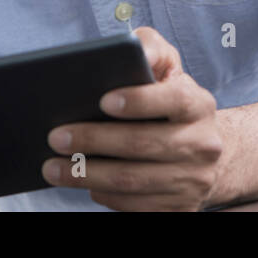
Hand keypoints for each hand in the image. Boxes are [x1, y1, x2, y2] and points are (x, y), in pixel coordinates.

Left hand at [41, 26, 228, 210]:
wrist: (203, 152)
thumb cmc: (170, 101)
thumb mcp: (168, 69)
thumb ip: (151, 49)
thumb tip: (132, 47)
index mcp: (199, 104)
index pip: (173, 100)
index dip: (138, 101)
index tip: (103, 100)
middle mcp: (203, 144)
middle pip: (143, 145)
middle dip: (94, 140)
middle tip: (55, 136)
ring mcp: (195, 181)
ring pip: (133, 181)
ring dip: (87, 175)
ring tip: (53, 167)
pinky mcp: (181, 209)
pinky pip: (135, 206)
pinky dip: (105, 194)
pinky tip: (83, 183)